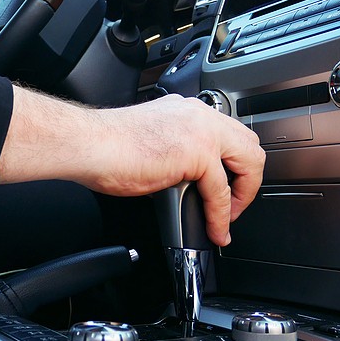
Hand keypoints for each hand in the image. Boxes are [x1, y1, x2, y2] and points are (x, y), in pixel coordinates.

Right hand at [0, 87, 264, 245]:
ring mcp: (202, 132)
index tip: (227, 187)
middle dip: (248, 178)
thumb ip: (174, 153)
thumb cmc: (105, 145)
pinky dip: (221, 216)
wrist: (90, 143)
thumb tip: (181, 180)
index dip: (234, 164)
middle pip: (249, 144)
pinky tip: (215, 230)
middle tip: (233, 203)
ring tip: (228, 218)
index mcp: (186, 110)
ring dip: (243, 196)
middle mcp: (199, 115)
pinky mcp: (199, 154)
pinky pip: (221, 192)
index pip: (229, 132)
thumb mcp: (151, 141)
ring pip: (249, 162)